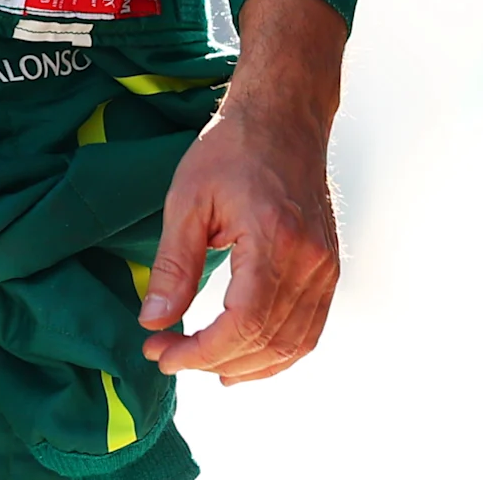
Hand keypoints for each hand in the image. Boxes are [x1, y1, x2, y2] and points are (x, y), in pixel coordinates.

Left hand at [140, 0, 346, 381]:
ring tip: (203, 365)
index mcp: (274, 241)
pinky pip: (309, 328)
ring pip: (295, 344)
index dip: (202, 351)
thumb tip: (153, 320)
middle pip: (268, 340)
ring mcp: (326, 268)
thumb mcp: (187, 200)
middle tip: (169, 354)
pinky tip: (244, 355)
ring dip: (248, 365)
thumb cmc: (232, 148)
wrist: (282, 118)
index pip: (244, 323)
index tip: (162, 353)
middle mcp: (310, 262)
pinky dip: (277, 351)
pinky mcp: (329, 269)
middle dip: (214, 359)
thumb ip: (173, 265)